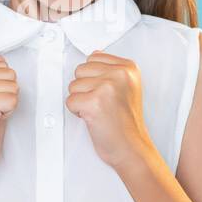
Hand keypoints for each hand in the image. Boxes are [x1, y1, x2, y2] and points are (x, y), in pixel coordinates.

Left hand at [65, 51, 154, 169]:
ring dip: (81, 101)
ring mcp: (107, 87)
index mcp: (128, 67)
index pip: (93, 58)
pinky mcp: (94, 102)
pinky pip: (70, 101)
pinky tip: (94, 118)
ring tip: (99, 111)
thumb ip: (111, 69)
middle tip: (102, 104)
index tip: (107, 93)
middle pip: (80, 70)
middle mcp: (119, 74)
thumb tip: (94, 54)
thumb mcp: (127, 87)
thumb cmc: (127, 122)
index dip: (94, 78)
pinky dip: (77, 113)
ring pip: (73, 86)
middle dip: (86, 89)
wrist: (131, 147)